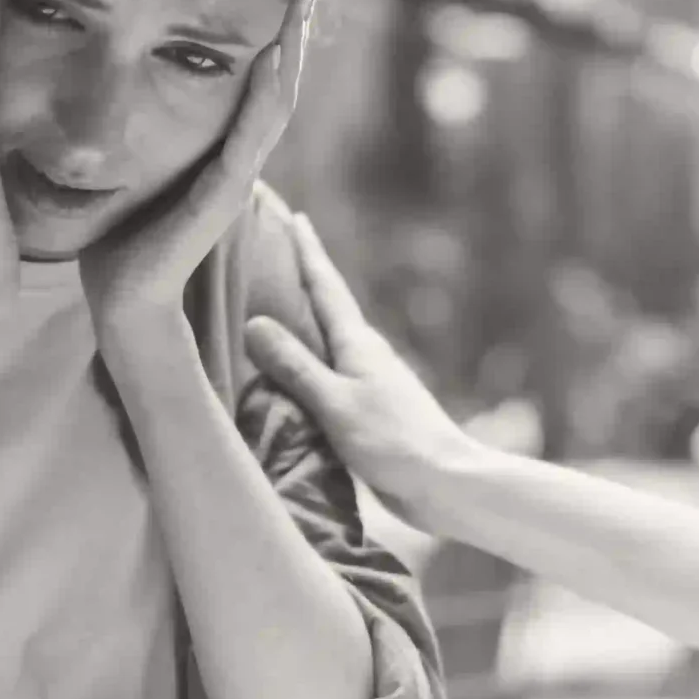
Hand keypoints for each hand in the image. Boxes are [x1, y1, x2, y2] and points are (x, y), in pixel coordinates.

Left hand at [83, 2, 304, 326]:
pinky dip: (265, 94)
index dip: (275, 31)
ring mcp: (237, 176)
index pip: (259, 80)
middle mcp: (239, 158)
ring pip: (277, 101)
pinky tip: (272, 55)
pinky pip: (251, 135)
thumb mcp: (136, 165)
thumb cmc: (124, 237)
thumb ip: (143, 130)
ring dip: (291, 50)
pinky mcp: (223, 195)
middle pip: (281, 81)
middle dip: (296, 27)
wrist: (125, 301)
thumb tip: (116, 80)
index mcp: (221, 149)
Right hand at [241, 212, 477, 534]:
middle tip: (279, 249)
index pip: (326, 287)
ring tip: (278, 306)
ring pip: (329, 341)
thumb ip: (296, 366)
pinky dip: (310, 360)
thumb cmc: (392, 441)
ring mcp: (371, 382)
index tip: (293, 215)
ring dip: (305, 321)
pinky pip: (330, 373)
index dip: (308, 252)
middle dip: (304, 278)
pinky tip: (299, 371)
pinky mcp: (371, 410)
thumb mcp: (335, 402)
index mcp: (358, 344)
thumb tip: (254, 323)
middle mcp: (366, 355)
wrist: (444, 483)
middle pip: (329, 307)